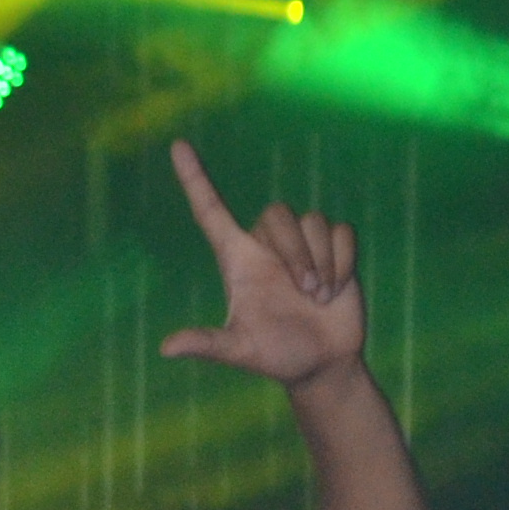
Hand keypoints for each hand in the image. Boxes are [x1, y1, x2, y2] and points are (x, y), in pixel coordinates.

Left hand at [157, 140, 368, 393]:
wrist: (322, 364)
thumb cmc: (276, 355)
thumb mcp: (240, 350)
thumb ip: (207, 344)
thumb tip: (165, 349)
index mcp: (237, 260)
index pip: (210, 211)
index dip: (194, 179)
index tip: (176, 145)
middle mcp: (266, 245)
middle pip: (278, 214)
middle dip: (296, 252)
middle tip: (305, 293)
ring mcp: (302, 244)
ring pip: (313, 221)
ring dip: (321, 262)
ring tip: (318, 298)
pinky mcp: (335, 246)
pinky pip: (342, 231)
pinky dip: (343, 261)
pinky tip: (338, 288)